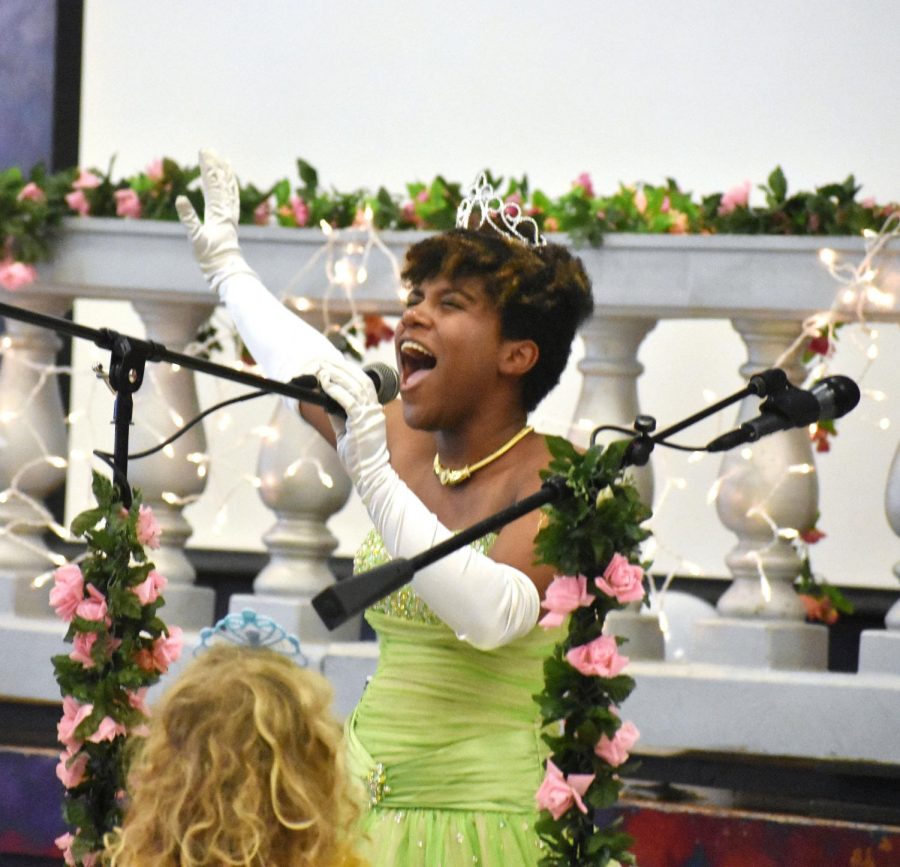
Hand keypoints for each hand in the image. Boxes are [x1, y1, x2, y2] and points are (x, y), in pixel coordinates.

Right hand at [175, 149, 246, 288]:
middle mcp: (226, 211)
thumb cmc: (210, 257)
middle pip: (220, 183)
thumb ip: (188, 218)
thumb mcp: (196, 238)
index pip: (212, 184)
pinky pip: (232, 201)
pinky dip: (231, 190)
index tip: (204, 151)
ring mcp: (229, 216)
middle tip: (210, 149)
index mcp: (217, 212)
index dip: (207, 167)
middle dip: (214, 166)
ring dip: (225, 175)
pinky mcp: (230, 222)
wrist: (226, 270)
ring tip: (225, 160)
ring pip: (228, 190)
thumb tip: (180, 198)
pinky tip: (230, 185)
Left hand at [313, 359, 388, 489]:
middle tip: (324, 362)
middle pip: (360, 380)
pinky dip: (337, 391)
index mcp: (374, 411)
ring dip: (337, 376)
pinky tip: (327, 385)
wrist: (371, 474)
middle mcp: (374, 410)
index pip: (364, 384)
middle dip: (341, 369)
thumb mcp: (346, 433)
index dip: (349, 372)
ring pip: (355, 386)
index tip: (334, 365)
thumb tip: (327, 402)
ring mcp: (371, 415)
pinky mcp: (363, 423)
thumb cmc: (360, 458)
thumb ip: (339, 417)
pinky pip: (350, 401)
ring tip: (323, 370)